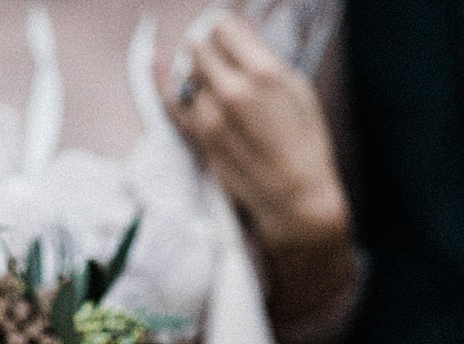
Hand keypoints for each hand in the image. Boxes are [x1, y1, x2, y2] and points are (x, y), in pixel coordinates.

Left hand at [159, 13, 348, 254]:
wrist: (295, 195)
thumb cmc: (304, 143)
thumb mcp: (298, 89)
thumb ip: (265, 57)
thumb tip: (241, 30)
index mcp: (263, 74)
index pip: (223, 27)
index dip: (224, 27)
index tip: (227, 32)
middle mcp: (232, 91)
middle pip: (200, 47)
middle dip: (208, 46)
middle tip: (218, 53)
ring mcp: (211, 116)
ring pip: (187, 73)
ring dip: (197, 70)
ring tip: (215, 78)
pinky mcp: (199, 138)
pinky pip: (172, 101)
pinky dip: (164, 82)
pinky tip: (159, 68)